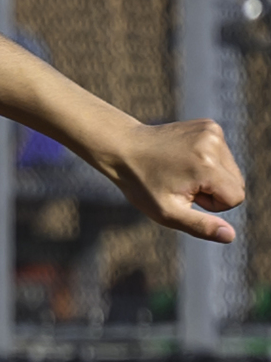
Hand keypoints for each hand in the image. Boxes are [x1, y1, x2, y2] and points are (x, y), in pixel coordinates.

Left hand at [105, 118, 242, 242]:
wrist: (124, 148)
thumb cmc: (142, 184)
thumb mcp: (167, 212)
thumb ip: (201, 226)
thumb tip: (229, 236)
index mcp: (207, 166)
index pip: (236, 197)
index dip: (213, 205)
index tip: (188, 197)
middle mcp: (214, 143)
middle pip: (237, 183)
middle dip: (214, 191)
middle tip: (182, 185)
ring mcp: (212, 130)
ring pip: (231, 170)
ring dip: (211, 177)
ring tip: (181, 173)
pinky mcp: (209, 125)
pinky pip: (223, 155)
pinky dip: (208, 162)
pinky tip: (184, 160)